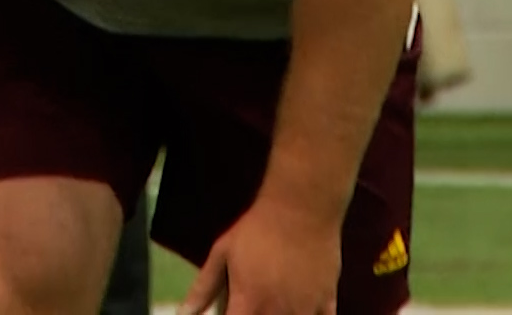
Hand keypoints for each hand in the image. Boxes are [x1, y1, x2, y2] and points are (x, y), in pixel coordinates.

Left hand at [180, 195, 341, 314]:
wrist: (301, 207)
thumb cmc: (258, 228)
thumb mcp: (223, 253)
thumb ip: (203, 287)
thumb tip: (184, 312)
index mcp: (248, 302)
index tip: (231, 312)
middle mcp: (277, 312)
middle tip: (252, 305)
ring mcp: (305, 310)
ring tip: (271, 305)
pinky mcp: (327, 303)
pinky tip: (298, 309)